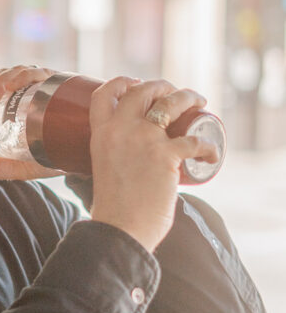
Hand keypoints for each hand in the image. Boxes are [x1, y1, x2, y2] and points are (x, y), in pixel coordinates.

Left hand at [0, 65, 64, 180]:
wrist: (84, 158)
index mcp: (16, 100)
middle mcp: (28, 89)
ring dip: (0, 81)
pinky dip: (22, 75)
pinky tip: (13, 86)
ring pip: (16, 71)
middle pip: (2, 75)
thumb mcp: (21, 167)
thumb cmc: (52, 158)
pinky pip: (36, 72)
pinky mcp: (58, 82)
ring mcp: (43, 85)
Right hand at [89, 77, 219, 252]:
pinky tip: (212, 153)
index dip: (121, 82)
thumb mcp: (99, 176)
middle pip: (142, 91)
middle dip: (161, 85)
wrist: (121, 230)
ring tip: (199, 102)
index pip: (104, 94)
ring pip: (171, 104)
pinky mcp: (167, 156)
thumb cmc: (111, 212)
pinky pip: (194, 140)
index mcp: (100, 135)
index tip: (134, 83)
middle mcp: (121, 131)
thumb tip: (104, 170)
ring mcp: (145, 140)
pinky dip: (208, 146)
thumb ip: (102, 166)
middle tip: (172, 92)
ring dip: (189, 97)